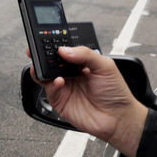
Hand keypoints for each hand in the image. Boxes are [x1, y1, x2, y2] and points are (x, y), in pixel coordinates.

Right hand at [30, 46, 147, 156]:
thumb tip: (64, 49)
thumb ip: (86, 54)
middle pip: (50, 61)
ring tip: (44, 64)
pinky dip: (51, 84)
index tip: (46, 38)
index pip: (64, 50)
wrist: (118, 118)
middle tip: (38, 49)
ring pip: (44, 75)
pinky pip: (49, 90)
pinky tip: (59, 81)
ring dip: (41, 68)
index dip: (55, 44)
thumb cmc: (116, 93)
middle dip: (42, 54)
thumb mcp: (106, 66)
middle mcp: (70, 74)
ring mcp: (64, 87)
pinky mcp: (59, 101)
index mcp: (80, 63)